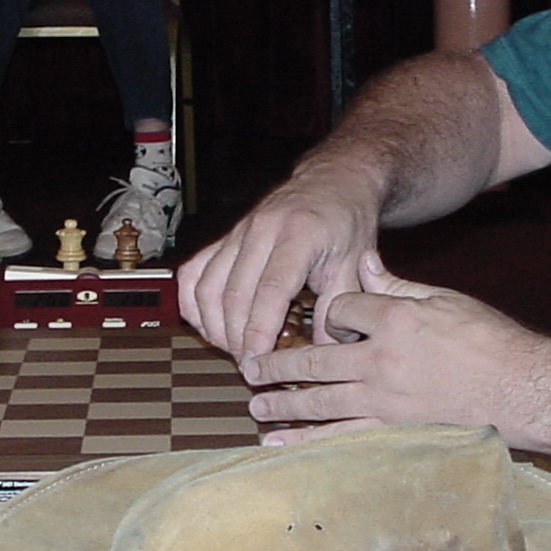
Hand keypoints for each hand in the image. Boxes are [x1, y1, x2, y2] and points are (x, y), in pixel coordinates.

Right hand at [178, 168, 383, 362]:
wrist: (331, 183)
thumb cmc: (346, 222)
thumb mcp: (356, 264)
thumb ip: (339, 308)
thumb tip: (324, 352)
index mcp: (300, 233)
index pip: (271, 289)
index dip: (259, 330)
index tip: (258, 361)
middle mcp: (262, 229)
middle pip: (234, 294)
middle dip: (237, 338)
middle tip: (251, 367)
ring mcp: (238, 232)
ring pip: (207, 286)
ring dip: (215, 326)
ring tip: (235, 351)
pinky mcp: (224, 238)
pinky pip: (194, 274)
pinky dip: (195, 305)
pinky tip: (211, 326)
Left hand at [238, 257, 550, 444]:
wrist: (523, 390)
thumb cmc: (490, 341)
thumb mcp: (444, 300)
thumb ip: (398, 286)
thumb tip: (366, 263)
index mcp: (395, 320)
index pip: (340, 311)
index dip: (329, 313)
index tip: (325, 320)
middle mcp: (381, 361)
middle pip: (315, 361)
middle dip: (279, 365)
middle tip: (250, 367)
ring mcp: (384, 400)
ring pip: (319, 402)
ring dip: (283, 404)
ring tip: (257, 406)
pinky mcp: (392, 431)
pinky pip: (339, 437)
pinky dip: (305, 441)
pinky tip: (280, 444)